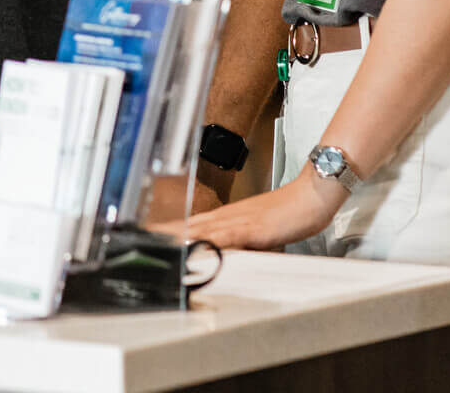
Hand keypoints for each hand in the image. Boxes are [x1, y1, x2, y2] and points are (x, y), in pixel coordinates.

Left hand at [158, 170, 346, 250]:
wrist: (311, 195)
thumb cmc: (290, 213)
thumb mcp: (261, 233)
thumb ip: (244, 242)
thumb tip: (228, 254)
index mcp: (228, 218)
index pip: (191, 225)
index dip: (168, 231)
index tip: (147, 237)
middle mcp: (228, 216)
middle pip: (188, 225)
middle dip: (163, 234)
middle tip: (138, 239)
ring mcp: (238, 220)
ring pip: (200, 229)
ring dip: (177, 237)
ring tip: (154, 244)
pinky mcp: (251, 227)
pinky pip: (226, 236)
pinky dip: (208, 242)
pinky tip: (195, 248)